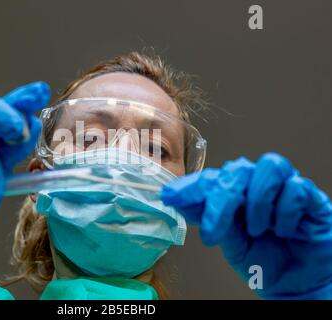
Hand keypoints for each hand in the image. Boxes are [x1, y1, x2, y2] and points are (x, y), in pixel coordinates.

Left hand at [161, 153, 331, 298]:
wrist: (295, 286)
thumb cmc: (262, 261)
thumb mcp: (229, 242)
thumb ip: (208, 217)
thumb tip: (175, 198)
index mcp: (236, 195)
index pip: (212, 179)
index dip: (190, 185)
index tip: (169, 196)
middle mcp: (259, 186)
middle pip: (238, 169)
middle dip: (222, 197)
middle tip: (214, 228)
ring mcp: (285, 190)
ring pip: (270, 166)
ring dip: (258, 200)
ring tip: (257, 229)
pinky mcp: (312, 200)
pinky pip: (297, 188)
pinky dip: (285, 211)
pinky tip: (283, 231)